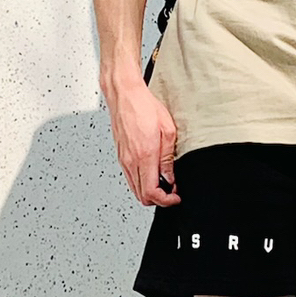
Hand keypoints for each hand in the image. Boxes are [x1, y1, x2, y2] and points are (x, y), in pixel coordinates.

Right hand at [108, 77, 181, 206]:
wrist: (124, 95)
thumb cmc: (144, 107)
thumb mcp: (168, 131)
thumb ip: (168, 158)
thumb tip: (170, 177)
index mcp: (144, 156)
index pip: (152, 193)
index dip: (166, 201)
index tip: (175, 197)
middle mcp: (130, 161)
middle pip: (142, 196)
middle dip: (159, 199)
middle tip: (172, 191)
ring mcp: (123, 159)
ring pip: (135, 189)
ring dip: (149, 191)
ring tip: (163, 181)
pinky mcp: (120, 155)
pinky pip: (130, 177)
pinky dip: (141, 182)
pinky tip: (151, 172)